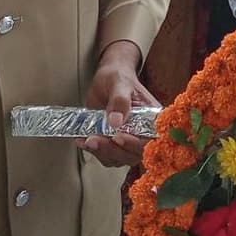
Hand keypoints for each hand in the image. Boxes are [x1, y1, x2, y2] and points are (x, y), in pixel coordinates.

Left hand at [80, 40, 155, 167]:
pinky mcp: (114, 145)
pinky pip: (107, 156)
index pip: (150, 139)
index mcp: (152, 119)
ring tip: (86, 139)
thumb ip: (119, 101)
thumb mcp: (119, 83)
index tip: (117, 137)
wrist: (106, 80)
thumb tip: (115, 121)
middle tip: (94, 139)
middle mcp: (143, 133)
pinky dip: (95, 151)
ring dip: (101, 151)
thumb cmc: (118, 78)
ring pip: (119, 158)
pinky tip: (83, 141)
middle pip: (134, 154)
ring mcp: (128, 141)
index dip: (135, 143)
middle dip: (113, 149)